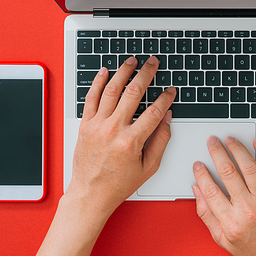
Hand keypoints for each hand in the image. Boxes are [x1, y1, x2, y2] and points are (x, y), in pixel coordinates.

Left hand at [65, 56, 175, 223]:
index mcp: (131, 141)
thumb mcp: (148, 167)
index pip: (154, 111)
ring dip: (123, 72)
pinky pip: (90, 98)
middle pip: (133, 93)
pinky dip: (97, 82)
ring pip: (111, 90)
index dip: (165, 98)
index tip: (170, 90)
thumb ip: (161, 141)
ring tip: (132, 61)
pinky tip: (105, 71)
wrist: (91, 194)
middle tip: (153, 63)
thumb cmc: (118, 183)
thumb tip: (167, 119)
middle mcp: (113, 130)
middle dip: (146, 74)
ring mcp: (97, 125)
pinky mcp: (85, 125)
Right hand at [192, 136, 255, 255]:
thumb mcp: (222, 240)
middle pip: (228, 173)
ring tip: (230, 139)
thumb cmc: (253, 252)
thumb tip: (197, 191)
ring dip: (237, 149)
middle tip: (212, 142)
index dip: (202, 174)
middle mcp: (248, 209)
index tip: (198, 164)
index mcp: (231, 222)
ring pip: (249, 167)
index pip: (211, 190)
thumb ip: (206, 214)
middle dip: (217, 153)